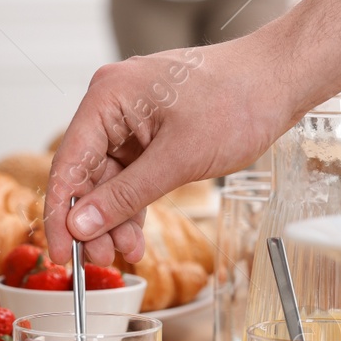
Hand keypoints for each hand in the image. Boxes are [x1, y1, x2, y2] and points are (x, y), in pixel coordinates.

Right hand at [44, 0, 340, 265]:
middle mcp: (112, 103)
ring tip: (124, 252)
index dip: (60, 213)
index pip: (67, 163)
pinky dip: (133, 203)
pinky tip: (135, 235)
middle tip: (100, 261)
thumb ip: (125, 196)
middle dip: (91, 221)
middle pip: (85, 173)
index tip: (59, 254)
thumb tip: (81, 226)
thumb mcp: (178, 159)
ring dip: (113, 217)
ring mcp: (133, 118)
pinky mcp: (153, 131)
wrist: (281, 79)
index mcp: (108, 97)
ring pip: (108, 178)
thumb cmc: (237, 101)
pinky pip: (131, 173)